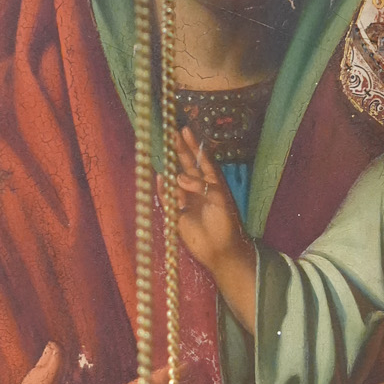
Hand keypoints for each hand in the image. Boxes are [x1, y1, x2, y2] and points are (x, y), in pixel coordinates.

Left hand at [172, 127, 257, 331]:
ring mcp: (214, 192)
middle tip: (175, 128)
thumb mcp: (176, 216)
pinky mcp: (222, 198)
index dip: (177, 154)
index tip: (168, 138)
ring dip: (192, 150)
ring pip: (203, 166)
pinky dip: (192, 181)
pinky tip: (179, 178)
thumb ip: (169, 198)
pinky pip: (207, 184)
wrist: (219, 255)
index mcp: (194, 193)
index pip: (185, 169)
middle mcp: (205, 189)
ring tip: (180, 135)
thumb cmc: (200, 239)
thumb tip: (162, 177)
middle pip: (193, 162)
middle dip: (183, 146)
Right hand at [174, 127, 245, 268]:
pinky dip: (163, 189)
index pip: (202, 159)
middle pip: (187, 165)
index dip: (193, 145)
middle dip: (180, 150)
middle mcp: (199, 189)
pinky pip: (167, 198)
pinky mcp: (177, 214)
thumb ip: (201, 186)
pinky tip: (160, 178)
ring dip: (170, 167)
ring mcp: (187, 200)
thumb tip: (178, 177)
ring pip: (176, 180)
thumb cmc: (226, 224)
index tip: (185, 130)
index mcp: (213, 183)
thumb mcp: (220, 200)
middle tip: (171, 133)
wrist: (221, 250)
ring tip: (163, 152)